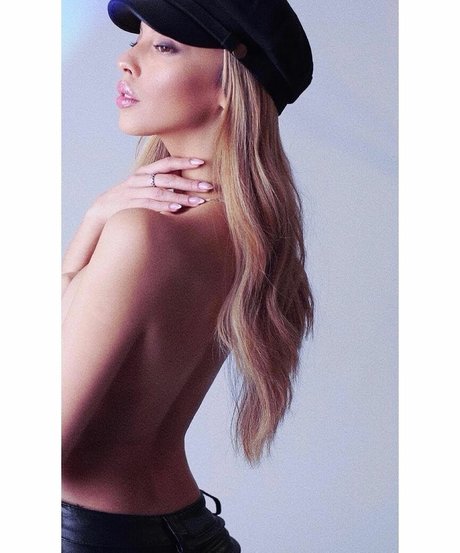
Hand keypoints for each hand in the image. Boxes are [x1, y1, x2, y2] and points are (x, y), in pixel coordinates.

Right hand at [87, 156, 213, 225]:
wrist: (101, 211)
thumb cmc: (129, 199)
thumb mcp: (144, 187)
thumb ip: (162, 184)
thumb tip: (187, 184)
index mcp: (145, 172)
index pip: (166, 163)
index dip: (184, 161)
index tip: (202, 162)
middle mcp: (140, 180)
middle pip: (167, 178)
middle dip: (189, 182)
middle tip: (208, 186)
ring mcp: (134, 193)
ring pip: (161, 192)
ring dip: (181, 197)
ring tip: (198, 201)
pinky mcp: (130, 206)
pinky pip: (149, 205)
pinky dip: (164, 206)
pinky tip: (177, 208)